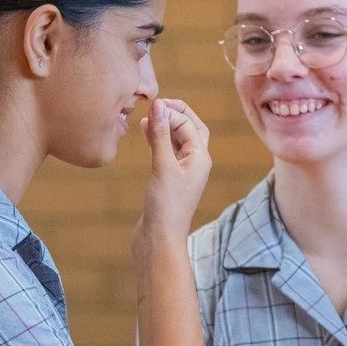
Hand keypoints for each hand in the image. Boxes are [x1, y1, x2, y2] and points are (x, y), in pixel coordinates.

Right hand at [136, 98, 211, 243]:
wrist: (159, 240)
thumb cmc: (165, 206)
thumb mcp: (162, 166)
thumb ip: (160, 135)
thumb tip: (158, 106)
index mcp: (201, 158)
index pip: (189, 124)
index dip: (171, 112)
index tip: (151, 105)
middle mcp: (195, 163)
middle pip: (190, 129)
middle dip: (175, 115)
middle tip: (156, 105)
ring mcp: (182, 173)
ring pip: (177, 141)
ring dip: (165, 128)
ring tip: (146, 118)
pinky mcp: (169, 181)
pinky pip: (167, 153)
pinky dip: (158, 142)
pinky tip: (145, 137)